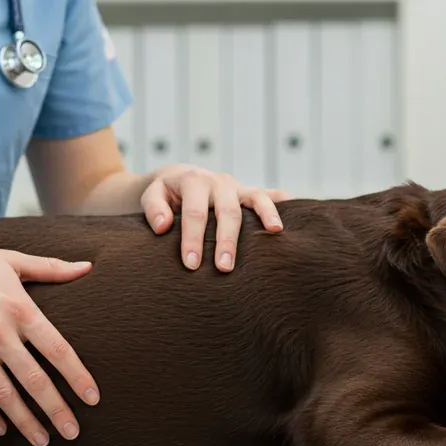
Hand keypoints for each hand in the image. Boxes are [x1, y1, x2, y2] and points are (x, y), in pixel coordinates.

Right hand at [0, 231, 98, 445]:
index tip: (92, 398)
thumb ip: (52, 268)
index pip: (57, 349)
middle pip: (33, 380)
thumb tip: (87, 266)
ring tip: (42, 440)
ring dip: (24, 421)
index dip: (77, 376)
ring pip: (3, 394)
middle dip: (55, 410)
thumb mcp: (12, 261)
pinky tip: (2, 429)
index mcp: (19, 309)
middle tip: (72, 432)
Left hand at [140, 164, 291, 271]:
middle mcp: (219, 182)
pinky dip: (281, 201)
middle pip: (227, 211)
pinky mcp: (247, 193)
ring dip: (265, 215)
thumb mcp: (151, 195)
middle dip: (226, 240)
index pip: (195, 213)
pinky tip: (294, 210)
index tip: (191, 264)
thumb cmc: (164, 194)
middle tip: (224, 267)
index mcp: (194, 181)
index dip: (193, 238)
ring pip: (255, 198)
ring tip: (275, 232)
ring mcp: (237, 187)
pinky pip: (267, 195)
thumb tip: (164, 226)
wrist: (177, 178)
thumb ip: (154, 208)